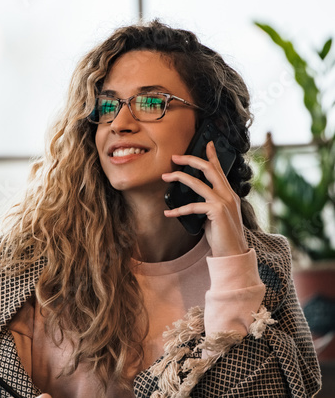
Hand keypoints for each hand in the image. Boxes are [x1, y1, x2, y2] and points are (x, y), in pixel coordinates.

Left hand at [162, 140, 247, 256]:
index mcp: (229, 193)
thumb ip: (209, 203)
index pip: (220, 170)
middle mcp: (228, 194)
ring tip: (165, 177)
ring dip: (179, 178)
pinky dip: (178, 209)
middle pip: (209, 169)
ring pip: (197, 183)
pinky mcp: (217, 212)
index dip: (212, 155)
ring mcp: (224, 202)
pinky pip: (193, 206)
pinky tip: (168, 212)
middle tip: (175, 157)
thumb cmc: (222, 236)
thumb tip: (193, 198)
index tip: (207, 143)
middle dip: (191, 159)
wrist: (233, 254)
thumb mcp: (216, 215)